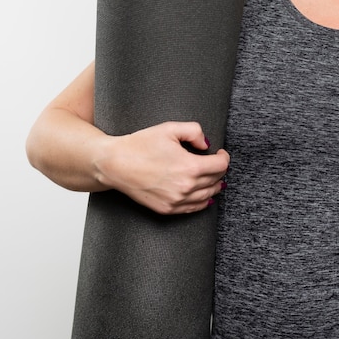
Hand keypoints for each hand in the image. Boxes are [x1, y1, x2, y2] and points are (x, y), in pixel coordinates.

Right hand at [95, 121, 229, 214]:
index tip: (220, 153)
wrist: (115, 164)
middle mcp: (186, 187)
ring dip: (214, 186)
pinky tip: (204, 195)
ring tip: (214, 178)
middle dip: (219, 170)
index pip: (221, 166)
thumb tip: (206, 145)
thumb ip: (195, 132)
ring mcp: (176, 201)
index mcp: (190, 166)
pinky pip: (193, 209)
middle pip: (216, 181)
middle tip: (216, 163)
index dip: (224, 157)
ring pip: (208, 197)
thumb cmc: (140, 145)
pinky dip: (202, 201)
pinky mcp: (166, 210)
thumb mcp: (170, 128)